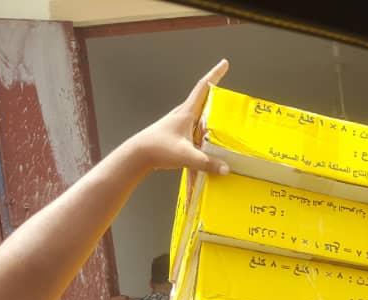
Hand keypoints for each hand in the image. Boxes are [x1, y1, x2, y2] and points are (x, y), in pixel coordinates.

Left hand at [126, 59, 230, 174]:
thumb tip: (226, 169)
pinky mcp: (177, 134)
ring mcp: (179, 124)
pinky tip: (205, 150)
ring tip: (222, 124)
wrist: (138, 155)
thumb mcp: (186, 155)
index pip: (203, 87)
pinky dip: (202, 135)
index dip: (215, 74)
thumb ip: (206, 162)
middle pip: (203, 100)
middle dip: (217, 96)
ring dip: (210, 116)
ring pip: (199, 116)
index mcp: (187, 112)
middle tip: (229, 98)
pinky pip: (195, 131)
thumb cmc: (158, 149)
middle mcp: (183, 115)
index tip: (224, 63)